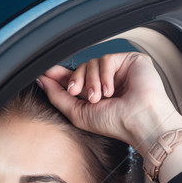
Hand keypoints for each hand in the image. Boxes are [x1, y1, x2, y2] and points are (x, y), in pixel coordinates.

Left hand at [38, 52, 181, 157]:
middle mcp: (105, 82)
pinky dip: (104, 75)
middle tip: (79, 94)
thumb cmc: (115, 123)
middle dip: (76, 80)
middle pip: (80, 68)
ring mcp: (117, 71)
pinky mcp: (129, 61)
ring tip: (101, 98)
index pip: (74, 79)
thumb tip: (42, 81)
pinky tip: (111, 90)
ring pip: (91, 63)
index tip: (43, 72)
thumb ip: (58, 97)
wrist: (139, 121)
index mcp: (94, 94)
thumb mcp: (78, 114)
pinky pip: (105, 59)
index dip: (58, 75)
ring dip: (91, 81)